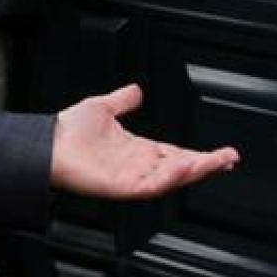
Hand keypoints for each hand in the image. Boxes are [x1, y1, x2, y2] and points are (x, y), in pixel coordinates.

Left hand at [50, 84, 239, 198]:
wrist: (47, 142)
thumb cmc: (67, 131)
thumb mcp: (102, 108)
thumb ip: (122, 100)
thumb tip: (136, 91)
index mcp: (138, 150)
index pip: (177, 153)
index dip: (201, 154)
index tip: (224, 153)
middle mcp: (138, 165)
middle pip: (180, 167)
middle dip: (206, 164)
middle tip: (229, 158)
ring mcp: (130, 177)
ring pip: (169, 178)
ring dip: (191, 170)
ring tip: (211, 162)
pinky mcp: (120, 186)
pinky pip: (148, 185)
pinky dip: (166, 177)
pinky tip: (181, 166)